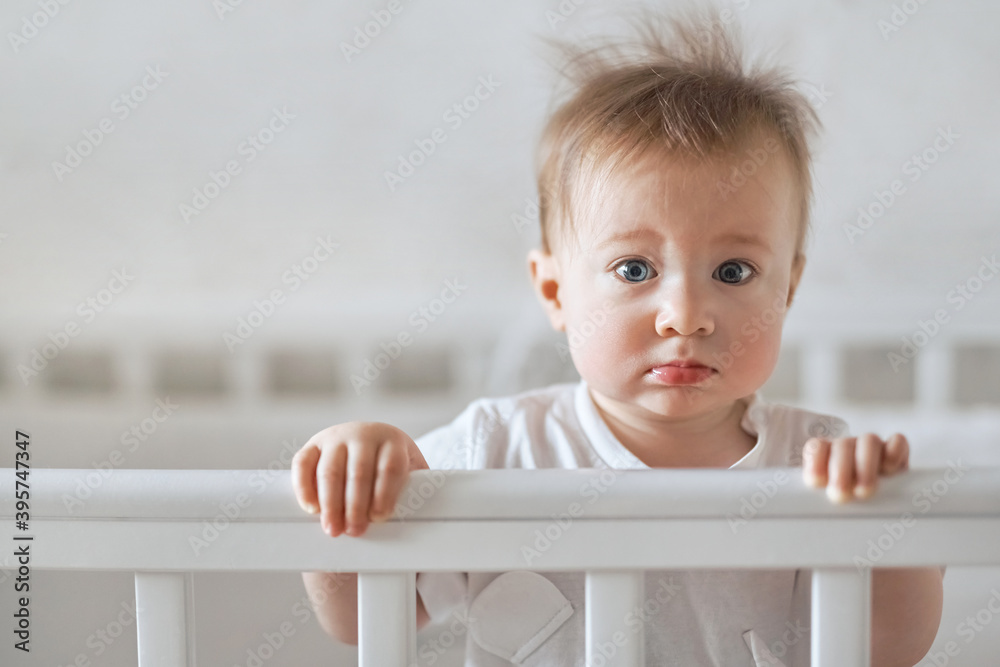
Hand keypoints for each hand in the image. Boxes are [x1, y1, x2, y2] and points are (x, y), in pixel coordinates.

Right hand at [292, 422, 428, 536]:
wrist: (367, 447)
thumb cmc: (392, 471)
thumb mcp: (410, 474)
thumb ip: (419, 491)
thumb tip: (433, 523)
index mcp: (392, 440)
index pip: (389, 466)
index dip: (384, 493)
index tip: (380, 518)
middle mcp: (363, 433)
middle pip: (358, 471)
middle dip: (355, 504)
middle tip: (354, 531)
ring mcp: (335, 437)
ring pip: (330, 470)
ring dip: (330, 503)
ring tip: (333, 529)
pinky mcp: (312, 446)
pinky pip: (303, 464)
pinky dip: (305, 487)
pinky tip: (311, 509)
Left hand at [802, 433, 908, 502]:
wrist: (884, 507)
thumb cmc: (849, 505)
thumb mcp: (831, 504)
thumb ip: (821, 502)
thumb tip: (807, 516)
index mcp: (827, 455)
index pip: (817, 448)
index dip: (815, 461)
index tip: (816, 482)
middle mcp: (849, 448)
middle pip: (842, 446)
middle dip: (840, 470)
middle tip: (841, 495)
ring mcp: (874, 448)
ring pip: (869, 442)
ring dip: (865, 466)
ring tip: (864, 491)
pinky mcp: (898, 451)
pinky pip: (897, 442)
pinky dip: (894, 452)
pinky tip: (889, 470)